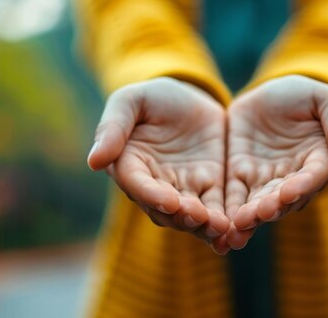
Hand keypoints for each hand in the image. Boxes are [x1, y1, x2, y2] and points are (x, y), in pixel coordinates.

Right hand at [87, 78, 230, 252]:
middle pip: (165, 210)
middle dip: (182, 216)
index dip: (152, 196)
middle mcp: (154, 185)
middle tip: (200, 217)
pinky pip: (216, 207)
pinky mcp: (209, 186)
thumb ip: (113, 128)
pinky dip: (224, 221)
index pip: (137, 186)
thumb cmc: (152, 97)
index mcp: (129, 166)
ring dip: (205, 226)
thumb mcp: (131, 101)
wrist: (189, 96)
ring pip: (191, 215)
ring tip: (221, 229)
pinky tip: (234, 231)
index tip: (169, 202)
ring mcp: (183, 189)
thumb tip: (94, 161)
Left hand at [224, 75, 327, 248]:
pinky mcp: (241, 176)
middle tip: (258, 215)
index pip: (313, 176)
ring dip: (249, 217)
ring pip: (259, 203)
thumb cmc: (305, 95)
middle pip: (284, 197)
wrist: (270, 92)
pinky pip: (235, 196)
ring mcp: (266, 180)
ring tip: (237, 227)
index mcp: (320, 160)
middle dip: (271, 207)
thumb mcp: (325, 100)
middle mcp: (294, 178)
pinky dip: (228, 210)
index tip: (290, 193)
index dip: (302, 185)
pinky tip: (221, 224)